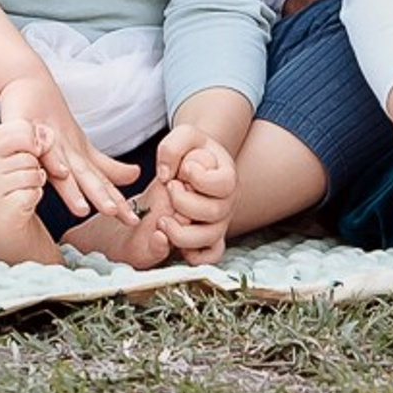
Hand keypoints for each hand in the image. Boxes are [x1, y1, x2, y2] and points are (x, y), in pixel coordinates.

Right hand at [0, 69, 139, 226]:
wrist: (29, 85)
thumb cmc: (54, 123)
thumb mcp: (80, 148)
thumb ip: (105, 167)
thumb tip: (135, 175)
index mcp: (79, 159)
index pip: (100, 183)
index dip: (115, 201)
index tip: (131, 220)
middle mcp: (67, 152)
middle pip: (86, 175)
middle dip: (99, 195)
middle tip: (113, 211)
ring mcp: (50, 141)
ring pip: (64, 166)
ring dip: (73, 187)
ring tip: (83, 207)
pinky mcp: (29, 131)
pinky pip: (39, 147)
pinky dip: (49, 158)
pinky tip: (57, 171)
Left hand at [140, 125, 238, 265]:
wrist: (194, 164)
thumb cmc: (191, 150)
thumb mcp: (184, 135)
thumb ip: (172, 148)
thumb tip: (166, 176)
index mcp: (228, 176)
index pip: (223, 184)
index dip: (200, 178)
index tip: (184, 169)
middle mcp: (229, 203)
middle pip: (213, 213)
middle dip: (183, 202)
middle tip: (169, 188)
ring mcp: (221, 223)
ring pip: (209, 239)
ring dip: (181, 233)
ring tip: (163, 220)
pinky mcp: (211, 239)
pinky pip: (210, 256)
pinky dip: (194, 255)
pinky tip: (175, 242)